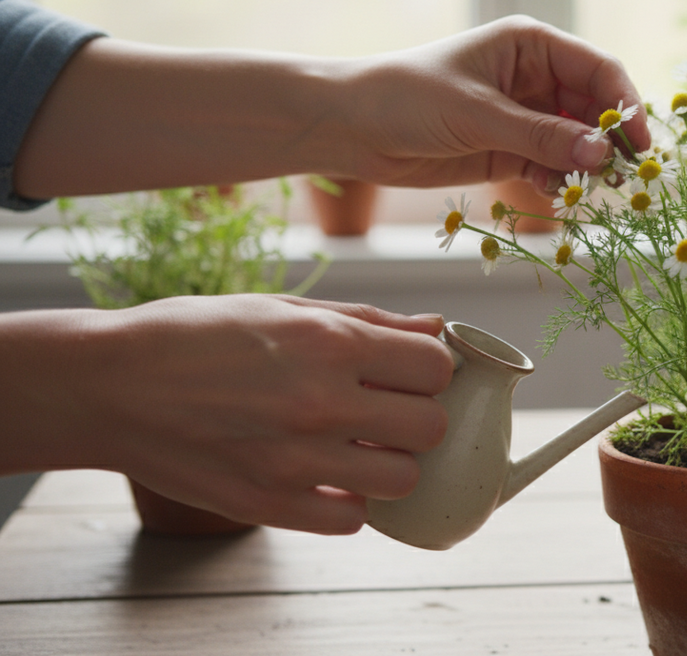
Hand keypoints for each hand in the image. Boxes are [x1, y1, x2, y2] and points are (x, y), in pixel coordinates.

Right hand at [0, 294, 454, 534]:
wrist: (108, 386)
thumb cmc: (195, 336)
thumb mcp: (282, 307)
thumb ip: (366, 321)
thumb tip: (436, 328)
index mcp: (328, 343)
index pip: (436, 368)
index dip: (428, 370)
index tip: (406, 372)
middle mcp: (320, 401)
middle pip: (431, 427)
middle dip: (417, 418)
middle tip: (385, 412)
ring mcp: (295, 460)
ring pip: (402, 480)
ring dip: (388, 464)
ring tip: (357, 447)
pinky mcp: (267, 504)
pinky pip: (351, 521)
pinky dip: (346, 503)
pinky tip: (325, 480)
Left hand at [341, 15, 651, 191]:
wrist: (351, 128)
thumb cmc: (407, 98)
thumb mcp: (479, 115)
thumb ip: (542, 136)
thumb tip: (602, 152)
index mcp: (531, 46)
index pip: (598, 70)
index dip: (625, 105)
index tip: (638, 143)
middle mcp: (535, 78)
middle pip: (594, 109)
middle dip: (609, 141)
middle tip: (620, 177)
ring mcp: (524, 116)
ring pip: (577, 143)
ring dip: (586, 167)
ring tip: (587, 191)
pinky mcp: (509, 151)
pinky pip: (552, 167)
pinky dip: (561, 182)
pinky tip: (557, 195)